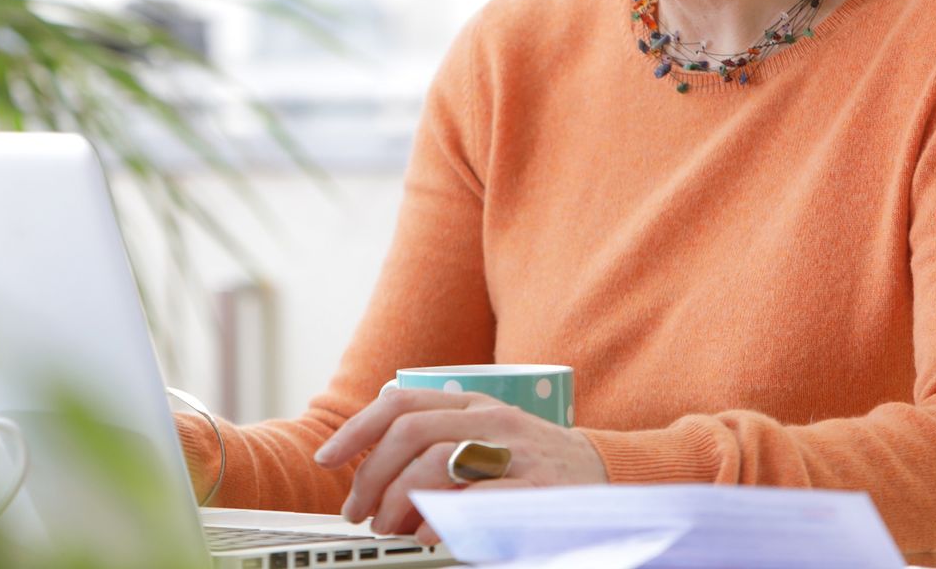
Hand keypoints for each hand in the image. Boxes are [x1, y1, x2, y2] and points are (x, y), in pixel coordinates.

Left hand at [312, 388, 606, 543]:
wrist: (607, 473)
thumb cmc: (534, 461)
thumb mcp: (486, 435)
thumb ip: (437, 439)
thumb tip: (373, 470)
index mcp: (473, 403)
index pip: (401, 403)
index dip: (357, 429)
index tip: (328, 460)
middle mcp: (491, 420)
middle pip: (411, 432)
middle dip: (372, 474)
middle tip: (358, 511)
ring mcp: (515, 452)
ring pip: (438, 460)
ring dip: (400, 497)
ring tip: (388, 526)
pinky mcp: (536, 488)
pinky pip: (480, 498)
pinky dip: (444, 516)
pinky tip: (426, 534)